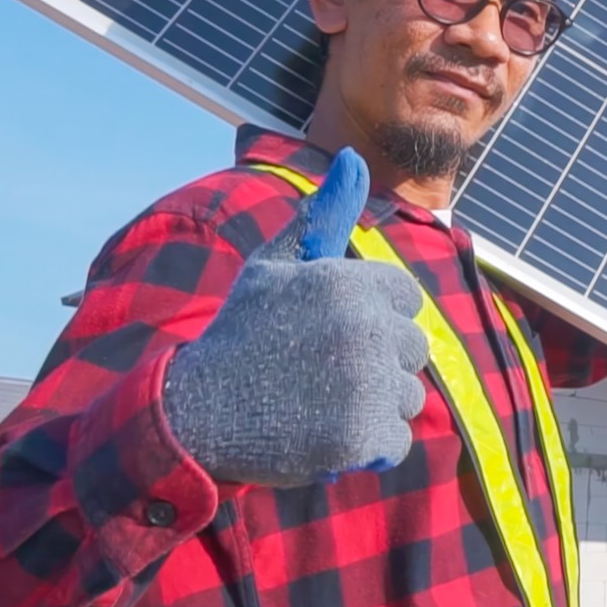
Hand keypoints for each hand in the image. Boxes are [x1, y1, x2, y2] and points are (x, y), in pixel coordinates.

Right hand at [161, 148, 430, 487]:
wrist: (194, 414)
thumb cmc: (240, 335)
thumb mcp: (274, 265)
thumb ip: (321, 216)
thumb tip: (352, 157)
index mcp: (351, 282)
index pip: (406, 299)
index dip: (374, 319)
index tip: (332, 334)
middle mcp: (366, 326)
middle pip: (412, 349)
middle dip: (377, 364)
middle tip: (319, 374)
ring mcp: (367, 382)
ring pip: (408, 397)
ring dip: (374, 407)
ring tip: (319, 405)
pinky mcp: (362, 435)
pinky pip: (395, 442)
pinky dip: (366, 449)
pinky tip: (323, 436)